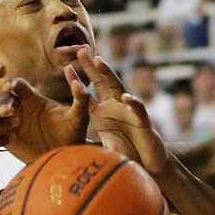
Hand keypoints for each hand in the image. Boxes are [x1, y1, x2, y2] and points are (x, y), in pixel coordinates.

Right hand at [0, 69, 89, 154]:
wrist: (63, 159)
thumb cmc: (72, 135)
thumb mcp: (78, 117)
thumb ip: (80, 98)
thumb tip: (77, 80)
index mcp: (33, 98)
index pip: (18, 85)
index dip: (12, 83)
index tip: (10, 87)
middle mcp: (19, 106)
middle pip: (2, 96)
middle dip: (2, 101)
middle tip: (7, 111)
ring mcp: (9, 120)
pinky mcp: (3, 135)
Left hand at [75, 48, 167, 173]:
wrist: (148, 164)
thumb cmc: (126, 153)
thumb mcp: (100, 146)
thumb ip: (87, 144)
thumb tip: (66, 151)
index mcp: (103, 113)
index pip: (87, 93)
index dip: (77, 81)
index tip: (65, 67)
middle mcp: (116, 107)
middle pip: (102, 82)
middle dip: (92, 67)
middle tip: (81, 50)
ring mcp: (129, 112)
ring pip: (118, 88)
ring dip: (109, 74)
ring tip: (99, 61)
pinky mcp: (143, 122)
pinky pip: (137, 110)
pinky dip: (132, 103)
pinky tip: (125, 98)